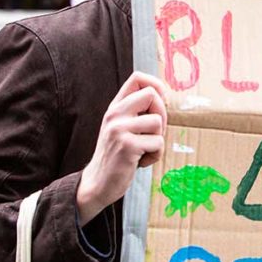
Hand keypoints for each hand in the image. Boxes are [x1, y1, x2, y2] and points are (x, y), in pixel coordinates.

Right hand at [77, 72, 168, 224]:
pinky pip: (158, 143)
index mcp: (115, 107)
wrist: (97, 183)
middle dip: (163, 114)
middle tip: (155, 133)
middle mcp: (115, 114)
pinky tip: (141, 162)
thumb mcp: (121, 128)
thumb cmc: (116, 156)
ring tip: (145, 150)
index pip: (137, 78)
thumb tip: (164, 98)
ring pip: (158, 121)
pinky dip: (155, 155)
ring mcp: (119, 129)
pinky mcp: (127, 146)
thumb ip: (136, 112)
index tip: (160, 102)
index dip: (156, 85)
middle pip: (152, 95)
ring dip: (159, 140)